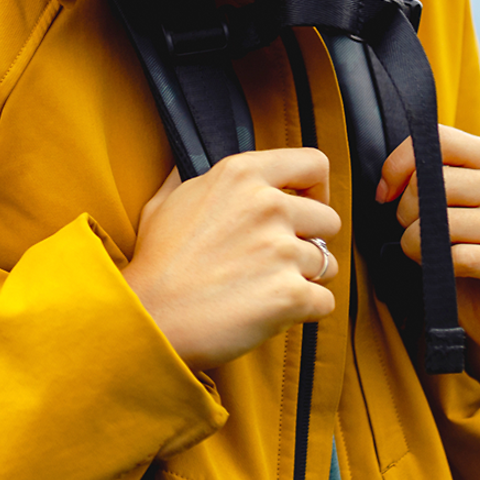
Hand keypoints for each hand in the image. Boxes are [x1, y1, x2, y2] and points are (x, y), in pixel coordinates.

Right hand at [123, 150, 340, 372]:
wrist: (150, 317)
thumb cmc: (157, 262)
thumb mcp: (165, 202)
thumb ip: (188, 177)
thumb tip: (186, 162)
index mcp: (240, 174)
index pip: (313, 164)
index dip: (316, 188)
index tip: (304, 206)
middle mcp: (266, 204)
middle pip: (329, 219)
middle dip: (310, 242)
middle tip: (277, 260)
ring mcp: (281, 249)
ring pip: (329, 263)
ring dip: (305, 279)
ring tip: (265, 288)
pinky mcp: (291, 293)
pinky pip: (324, 302)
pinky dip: (303, 312)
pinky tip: (268, 311)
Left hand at [378, 125, 479, 393]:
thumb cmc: (456, 241)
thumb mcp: (437, 199)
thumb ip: (419, 175)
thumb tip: (388, 183)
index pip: (439, 139)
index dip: (400, 164)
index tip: (385, 192)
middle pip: (435, 182)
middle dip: (405, 210)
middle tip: (408, 228)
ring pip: (444, 222)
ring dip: (415, 242)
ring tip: (422, 251)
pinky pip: (461, 257)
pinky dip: (437, 265)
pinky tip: (442, 269)